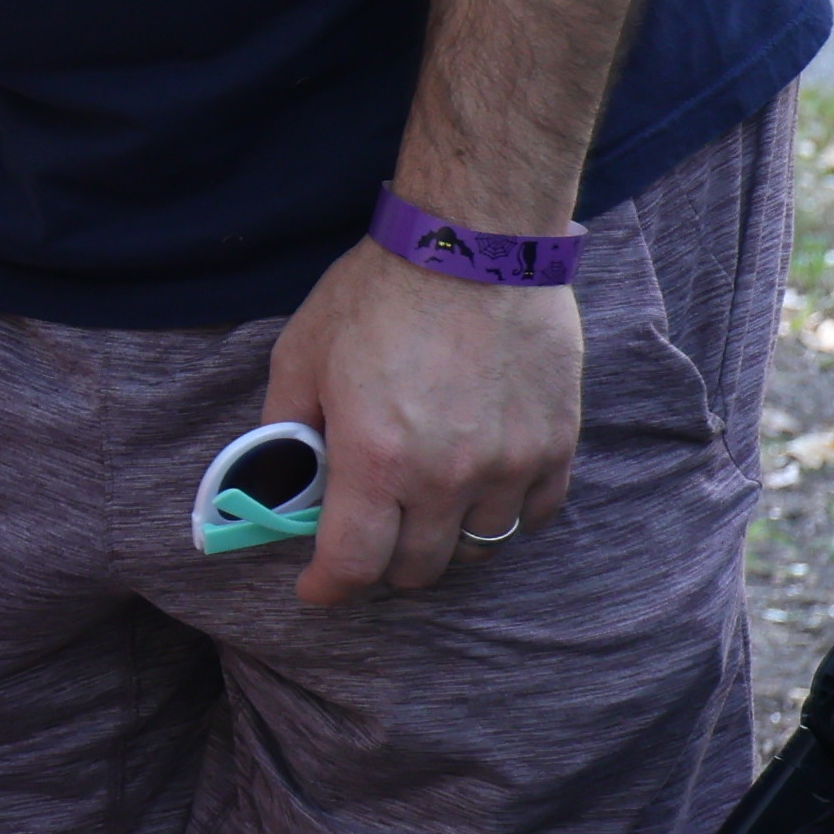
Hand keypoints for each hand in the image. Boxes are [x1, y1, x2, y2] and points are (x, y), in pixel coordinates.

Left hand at [269, 237, 582, 602]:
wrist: (474, 243)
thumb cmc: (379, 292)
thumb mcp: (301, 354)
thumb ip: (286, 427)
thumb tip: (277, 477)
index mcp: (375, 459)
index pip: (352, 564)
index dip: (328, 589)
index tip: (316, 590)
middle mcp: (445, 477)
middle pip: (417, 568)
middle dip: (383, 566)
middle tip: (369, 543)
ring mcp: (508, 466)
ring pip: (477, 548)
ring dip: (444, 542)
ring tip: (423, 514)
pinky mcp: (555, 446)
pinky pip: (533, 515)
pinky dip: (503, 516)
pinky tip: (479, 492)